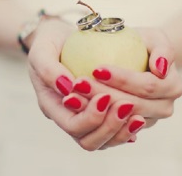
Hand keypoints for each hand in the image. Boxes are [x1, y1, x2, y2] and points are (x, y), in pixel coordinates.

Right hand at [27, 19, 143, 149]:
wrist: (61, 39)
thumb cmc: (50, 42)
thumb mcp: (42, 49)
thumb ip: (48, 68)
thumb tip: (68, 86)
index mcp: (51, 106)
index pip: (72, 126)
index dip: (90, 117)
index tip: (105, 96)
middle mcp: (67, 118)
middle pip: (88, 141)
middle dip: (108, 127)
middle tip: (126, 105)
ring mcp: (83, 118)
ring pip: (103, 142)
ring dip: (120, 130)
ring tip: (137, 115)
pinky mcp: (99, 114)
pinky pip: (114, 131)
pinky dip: (126, 128)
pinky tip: (139, 117)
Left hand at [71, 27, 181, 126]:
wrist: (135, 58)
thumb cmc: (143, 43)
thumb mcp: (154, 37)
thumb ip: (163, 49)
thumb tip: (160, 69)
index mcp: (173, 86)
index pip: (147, 86)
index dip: (123, 80)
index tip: (97, 69)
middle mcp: (164, 108)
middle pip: (132, 106)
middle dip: (104, 95)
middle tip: (78, 83)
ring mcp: (147, 121)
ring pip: (119, 121)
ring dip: (94, 109)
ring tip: (73, 94)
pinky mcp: (129, 129)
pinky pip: (110, 129)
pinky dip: (92, 118)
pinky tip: (74, 105)